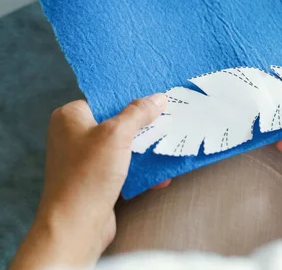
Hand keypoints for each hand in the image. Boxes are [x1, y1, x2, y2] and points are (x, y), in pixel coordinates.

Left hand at [10, 94, 166, 269]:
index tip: (157, 99)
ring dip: (146, 149)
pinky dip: (141, 170)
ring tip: (169, 147)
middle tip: (169, 121)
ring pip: (123, 146)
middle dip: (144, 126)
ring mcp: (84, 160)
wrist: (76, 225)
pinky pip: (123, 168)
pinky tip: (161, 176)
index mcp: (70, 117)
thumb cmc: (89, 174)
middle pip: (117, 122)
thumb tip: (158, 98)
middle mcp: (74, 136)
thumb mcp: (117, 134)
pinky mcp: (96, 180)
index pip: (106, 99)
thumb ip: (139, 113)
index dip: (132, 98)